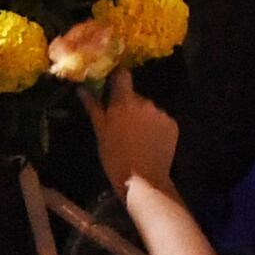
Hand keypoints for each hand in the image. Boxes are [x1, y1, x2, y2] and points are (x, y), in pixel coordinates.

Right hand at [90, 75, 181, 200]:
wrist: (143, 179)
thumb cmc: (115, 157)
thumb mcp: (100, 132)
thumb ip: (93, 107)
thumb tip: (81, 89)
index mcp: (124, 101)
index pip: (123, 75)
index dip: (118, 76)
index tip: (113, 82)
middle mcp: (145, 102)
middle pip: (135, 96)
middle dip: (129, 105)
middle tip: (121, 123)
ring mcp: (161, 113)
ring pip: (148, 109)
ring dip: (143, 117)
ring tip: (136, 136)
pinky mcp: (173, 125)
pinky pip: (161, 120)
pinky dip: (155, 127)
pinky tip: (149, 142)